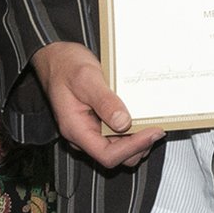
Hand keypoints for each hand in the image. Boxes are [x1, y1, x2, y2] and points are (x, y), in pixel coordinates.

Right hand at [32, 41, 162, 167]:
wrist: (56, 57)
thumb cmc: (65, 65)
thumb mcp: (86, 78)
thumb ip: (104, 101)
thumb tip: (123, 122)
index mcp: (75, 129)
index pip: (107, 154)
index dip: (133, 147)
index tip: (152, 133)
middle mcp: (83, 134)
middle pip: (116, 155)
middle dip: (138, 145)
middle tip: (157, 127)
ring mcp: (90, 130)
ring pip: (119, 147)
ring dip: (137, 139)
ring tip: (151, 122)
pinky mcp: (97, 123)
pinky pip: (117, 135)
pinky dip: (132, 130)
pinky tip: (141, 117)